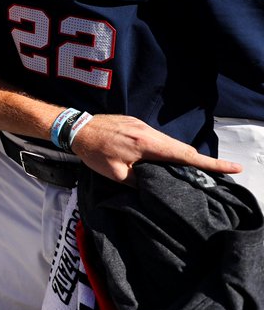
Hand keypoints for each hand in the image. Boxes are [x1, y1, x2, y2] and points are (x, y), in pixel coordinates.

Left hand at [71, 114, 242, 182]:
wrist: (75, 128)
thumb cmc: (94, 152)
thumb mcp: (117, 174)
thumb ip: (141, 180)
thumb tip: (158, 186)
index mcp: (147, 144)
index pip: (186, 156)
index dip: (210, 164)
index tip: (234, 167)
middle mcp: (149, 131)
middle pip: (181, 148)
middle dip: (200, 161)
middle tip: (217, 173)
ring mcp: (142, 125)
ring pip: (169, 143)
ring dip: (180, 155)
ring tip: (190, 170)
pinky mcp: (135, 123)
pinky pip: (157, 138)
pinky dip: (166, 149)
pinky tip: (164, 159)